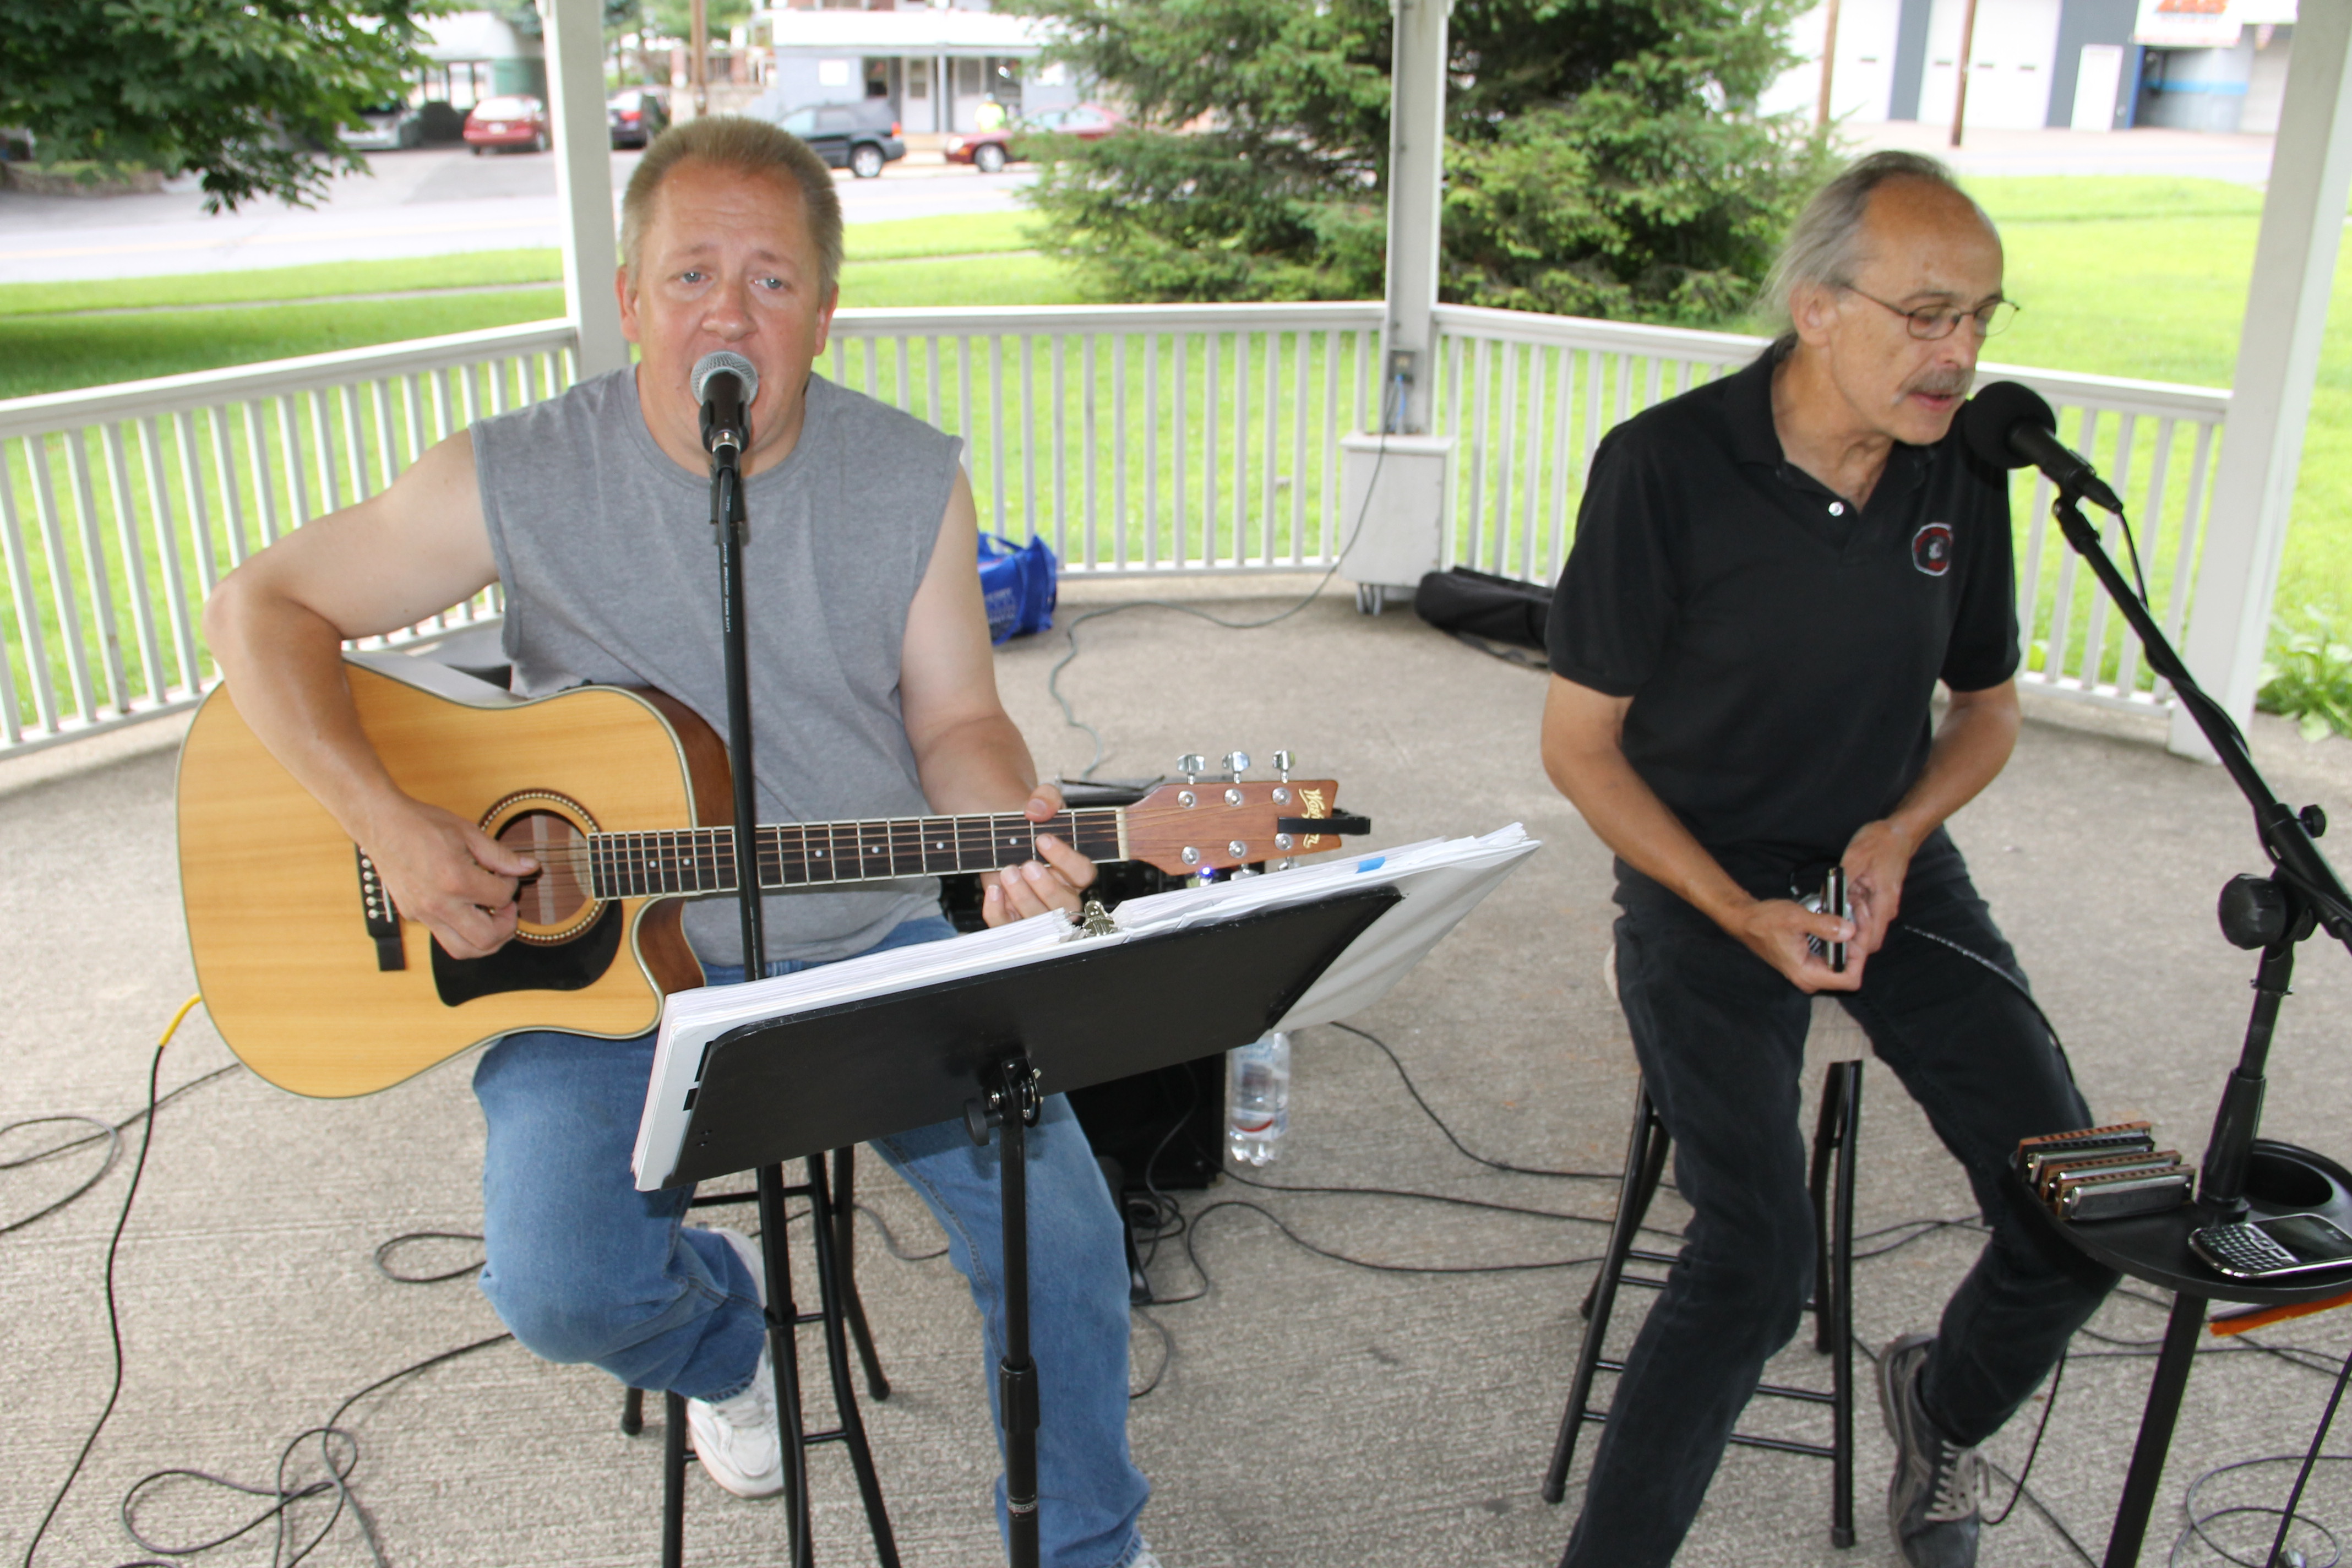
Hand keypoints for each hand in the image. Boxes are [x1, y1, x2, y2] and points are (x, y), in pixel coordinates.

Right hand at [360, 797, 537, 959]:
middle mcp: (439, 904)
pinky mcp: (413, 915)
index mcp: (456, 880)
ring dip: (485, 942)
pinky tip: (468, 911)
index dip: (512, 887)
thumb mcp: (468, 833)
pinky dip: (462, 932)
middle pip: (486, 940)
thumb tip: (529, 867)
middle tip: (508, 909)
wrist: (382, 824)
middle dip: (507, 927)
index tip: (507, 876)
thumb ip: (501, 856)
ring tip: (492, 919)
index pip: (501, 899)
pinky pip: (444, 937)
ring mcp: (423, 914)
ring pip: (462, 950)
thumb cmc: (422, 824)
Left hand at [980, 782, 1096, 926]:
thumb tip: (1038, 809)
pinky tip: (992, 890)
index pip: (1084, 873)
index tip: (1042, 839)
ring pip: (1041, 922)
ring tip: (1007, 872)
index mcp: (1074, 870)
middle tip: (1026, 864)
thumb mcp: (1039, 803)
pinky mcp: (1013, 919)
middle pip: (1067, 906)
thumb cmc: (1026, 826)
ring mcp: (1038, 911)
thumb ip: (1046, 798)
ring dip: (1023, 898)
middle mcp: (1061, 895)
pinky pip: (1009, 928)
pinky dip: (998, 913)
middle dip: (1047, 887)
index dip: (1066, 859)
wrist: (999, 838)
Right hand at [1728, 896, 1861, 993]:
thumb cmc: (1765, 921)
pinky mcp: (1810, 962)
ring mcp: (1811, 971)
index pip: (1848, 978)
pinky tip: (1842, 920)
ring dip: (1851, 939)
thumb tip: (1850, 930)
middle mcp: (1811, 978)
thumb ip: (1825, 925)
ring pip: (1843, 961)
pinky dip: (1841, 938)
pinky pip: (1834, 955)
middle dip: (1858, 943)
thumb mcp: (1796, 919)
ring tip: (1853, 914)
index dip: (1858, 956)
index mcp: (1807, 974)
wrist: (1746, 920)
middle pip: (1849, 969)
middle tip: (1858, 916)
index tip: (1856, 931)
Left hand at [1839, 818, 1920, 959]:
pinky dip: (1848, 908)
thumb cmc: (1881, 842)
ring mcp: (1881, 904)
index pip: (1871, 940)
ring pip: (1861, 924)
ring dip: (1845, 920)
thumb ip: (1842, 882)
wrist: (1898, 832)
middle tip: (1825, 924)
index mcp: (1883, 903)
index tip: (1833, 946)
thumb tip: (1829, 900)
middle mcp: (1885, 908)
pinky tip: (1836, 899)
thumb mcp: (1855, 857)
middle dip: (1845, 935)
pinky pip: (1860, 911)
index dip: (1853, 948)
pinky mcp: (1875, 898)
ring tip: (1829, 908)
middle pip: (1866, 937)